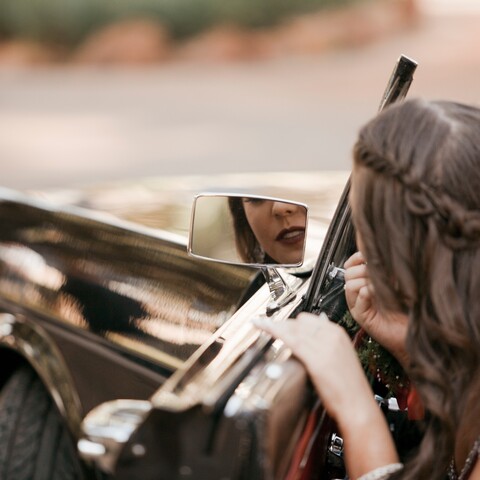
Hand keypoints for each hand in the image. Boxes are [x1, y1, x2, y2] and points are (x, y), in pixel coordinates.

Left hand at [254, 312, 374, 423]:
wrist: (357, 406)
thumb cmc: (349, 387)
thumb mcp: (341, 357)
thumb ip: (328, 343)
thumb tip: (314, 331)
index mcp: (338, 333)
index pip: (310, 318)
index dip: (293, 322)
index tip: (283, 324)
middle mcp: (330, 335)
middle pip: (300, 321)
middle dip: (285, 324)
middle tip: (272, 329)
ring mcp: (322, 345)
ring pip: (292, 328)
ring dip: (275, 325)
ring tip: (261, 325)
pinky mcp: (314, 358)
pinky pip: (289, 339)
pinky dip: (273, 330)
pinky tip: (263, 327)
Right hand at [344, 252, 408, 367]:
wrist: (415, 331)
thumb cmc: (409, 307)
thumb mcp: (397, 282)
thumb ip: (386, 270)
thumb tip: (381, 253)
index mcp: (364, 282)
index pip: (350, 265)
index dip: (356, 258)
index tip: (366, 255)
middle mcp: (359, 293)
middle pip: (348, 274)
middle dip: (361, 269)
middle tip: (375, 272)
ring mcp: (359, 306)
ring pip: (349, 286)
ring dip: (363, 281)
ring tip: (378, 285)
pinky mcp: (363, 318)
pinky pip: (356, 302)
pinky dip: (365, 294)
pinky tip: (375, 292)